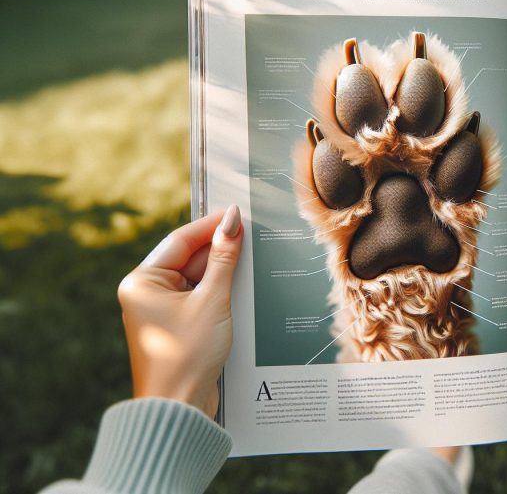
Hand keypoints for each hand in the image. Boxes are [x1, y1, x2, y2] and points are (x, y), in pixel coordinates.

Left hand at [117, 206, 242, 417]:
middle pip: (188, 258)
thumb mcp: (212, 301)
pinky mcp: (177, 326)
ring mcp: (161, 311)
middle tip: (251, 233)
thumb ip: (224, 260)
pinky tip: (241, 284)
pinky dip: (219, 290)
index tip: (237, 213)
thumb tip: (232, 224)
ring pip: (197, 278)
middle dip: (219, 248)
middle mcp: (146, 293)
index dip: (211, 225)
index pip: (180, 241)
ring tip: (251, 257)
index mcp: (142, 282)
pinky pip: (200, 298)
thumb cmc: (188, 355)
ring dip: (222, 271)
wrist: (180, 407)